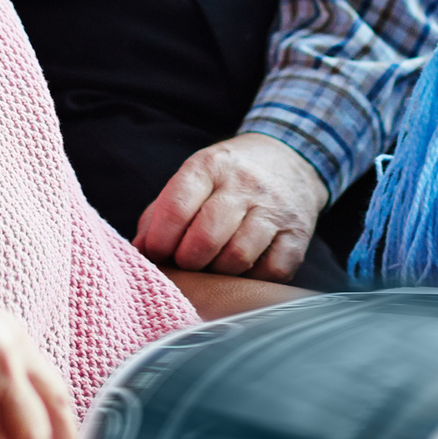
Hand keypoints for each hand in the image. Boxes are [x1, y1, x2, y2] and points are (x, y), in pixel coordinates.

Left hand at [135, 132, 329, 281]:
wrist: (289, 158)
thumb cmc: (227, 178)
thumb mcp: (193, 179)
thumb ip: (160, 213)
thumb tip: (139, 251)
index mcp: (211, 165)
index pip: (177, 206)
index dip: (160, 240)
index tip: (156, 253)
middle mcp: (245, 184)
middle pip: (206, 237)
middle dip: (187, 261)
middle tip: (185, 264)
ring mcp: (275, 209)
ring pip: (238, 256)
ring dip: (218, 272)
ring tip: (212, 267)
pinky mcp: (298, 235)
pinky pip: (272, 271)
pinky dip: (252, 279)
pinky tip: (243, 270)